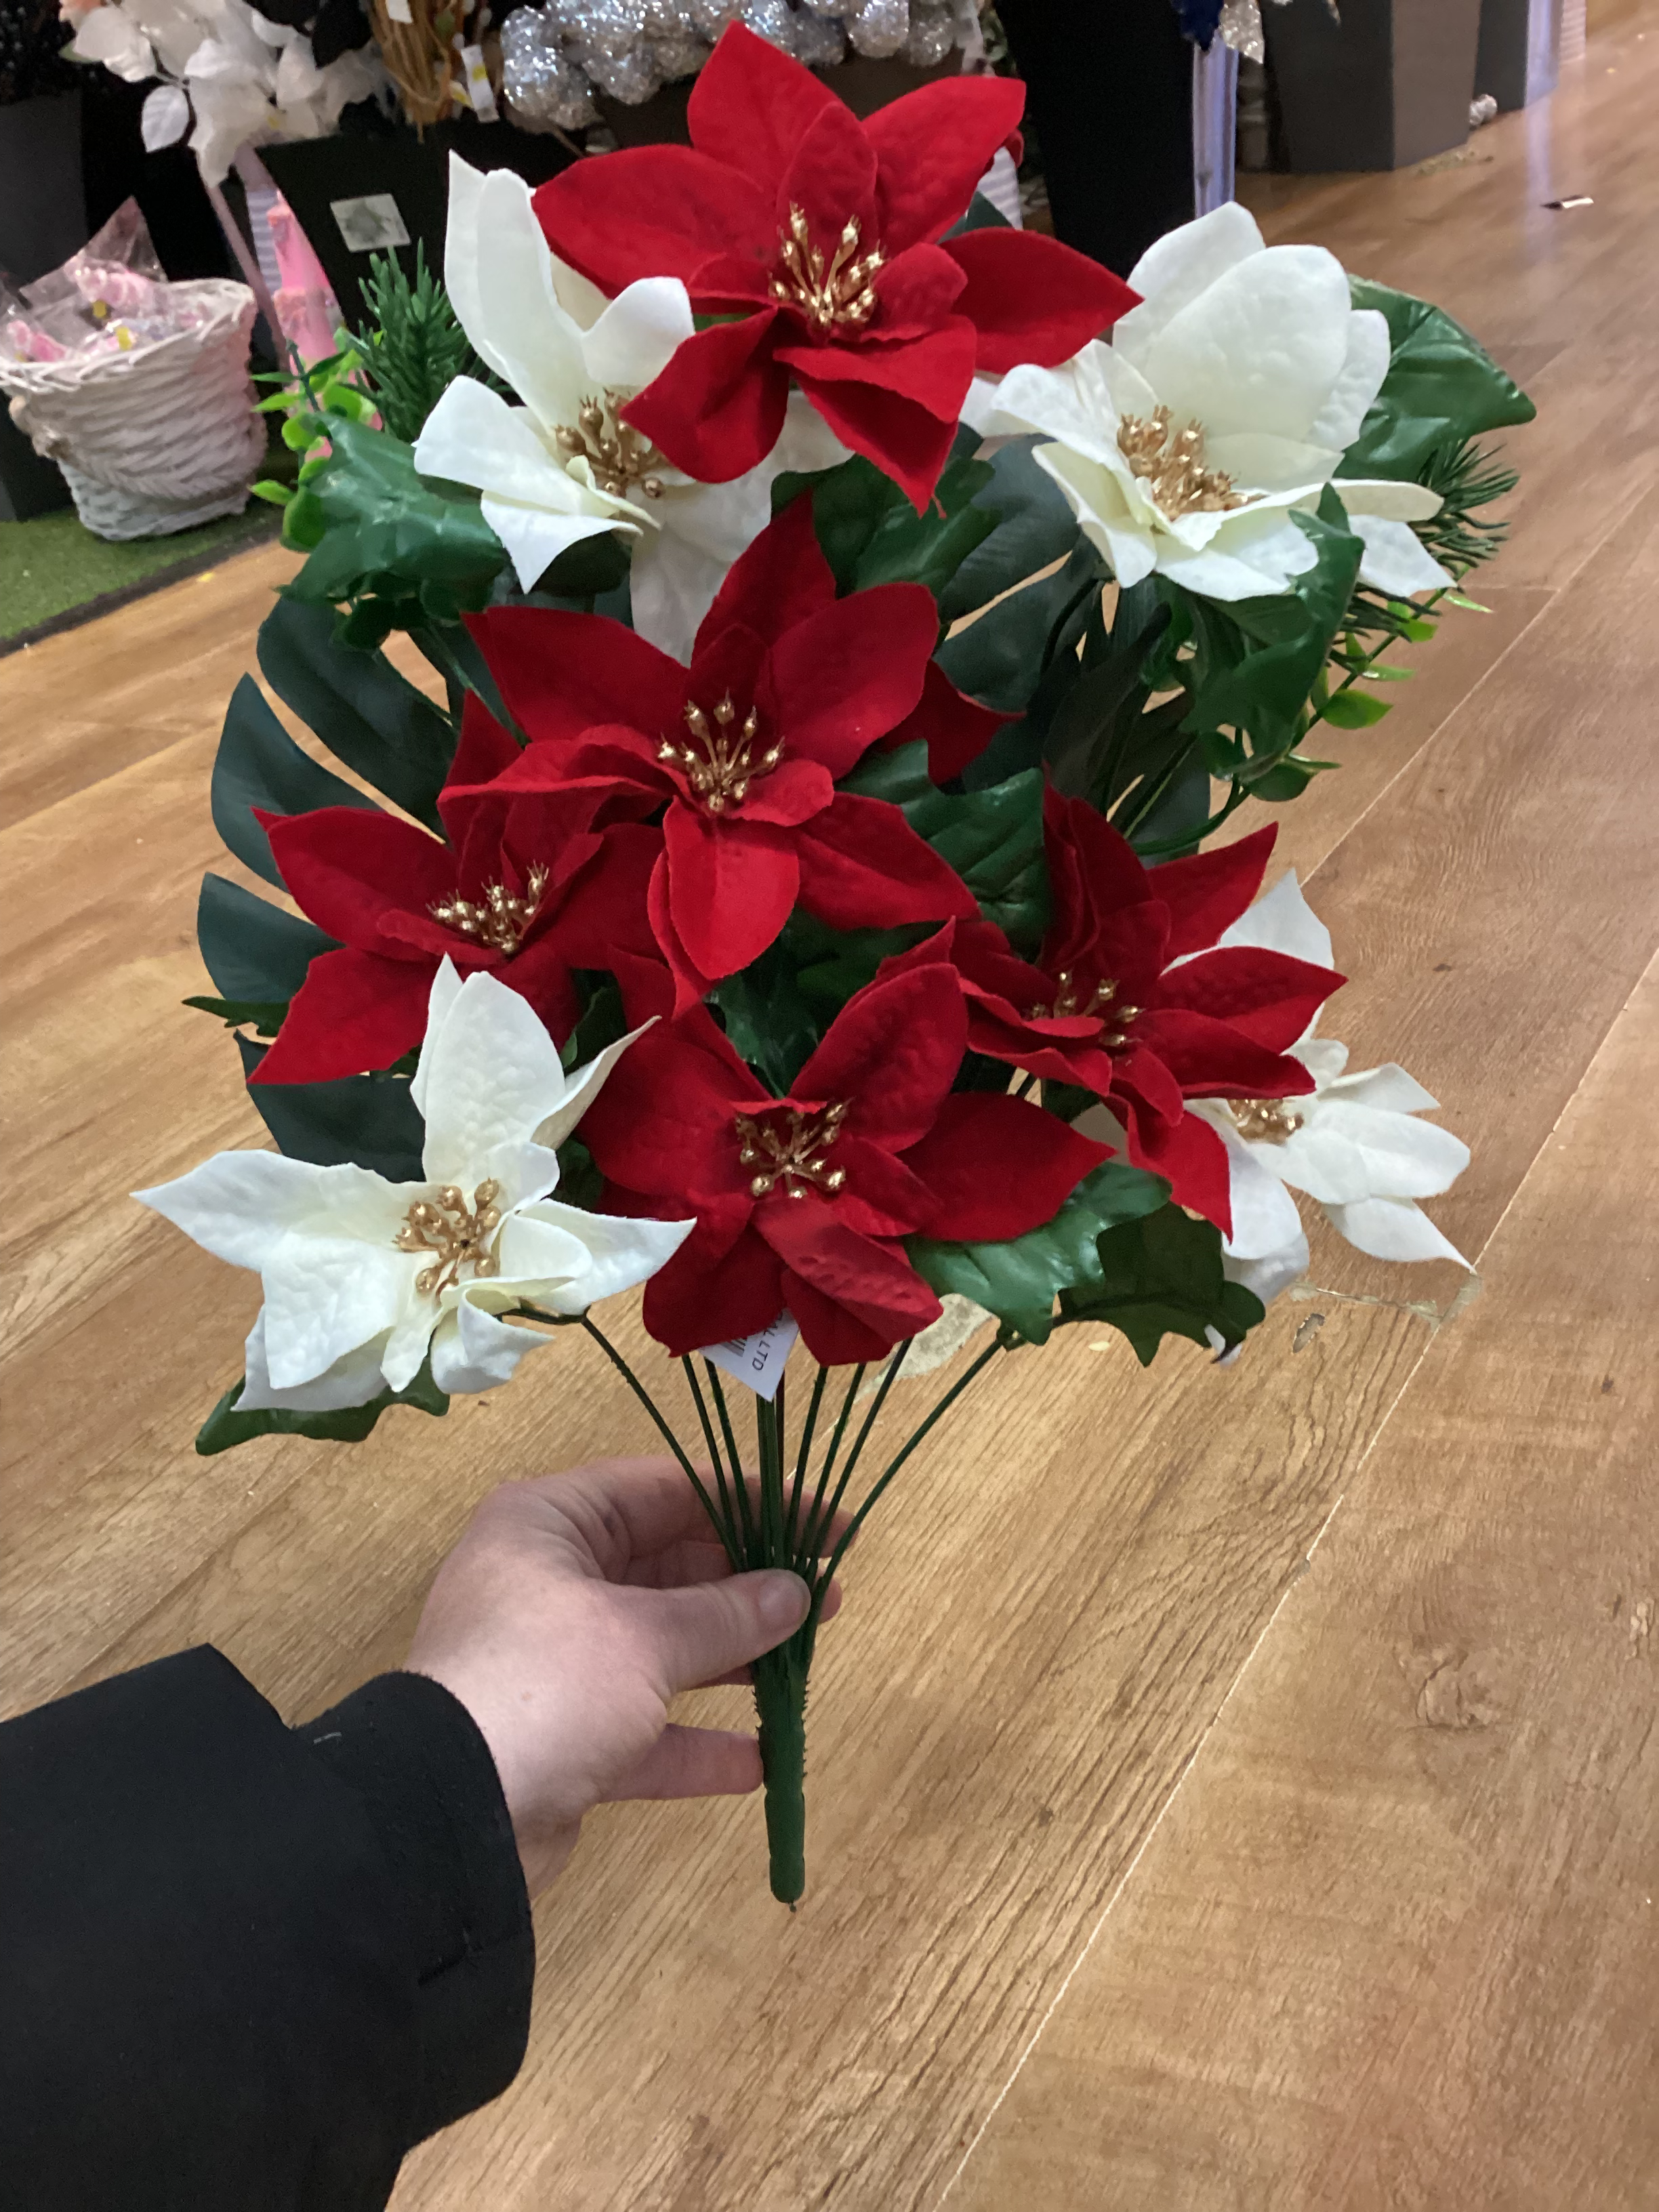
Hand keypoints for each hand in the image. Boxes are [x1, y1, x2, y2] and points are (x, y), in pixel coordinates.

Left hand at [406, 1457, 835, 1893]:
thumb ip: (726, 1614)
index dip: (752, 1501)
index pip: (666, 1489)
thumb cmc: (545, 1685)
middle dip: (748, 1584)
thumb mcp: (645, 1637)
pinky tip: (761, 1758)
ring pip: (660, 1647)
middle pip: (666, 1567)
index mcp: (550, 1524)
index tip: (824, 1523)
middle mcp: (548, 1582)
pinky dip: (699, 1742)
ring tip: (806, 1662)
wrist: (451, 1819)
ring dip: (732, 1658)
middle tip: (830, 1597)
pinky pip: (645, 1729)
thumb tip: (796, 1592)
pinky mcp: (563, 1740)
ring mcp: (554, 1665)